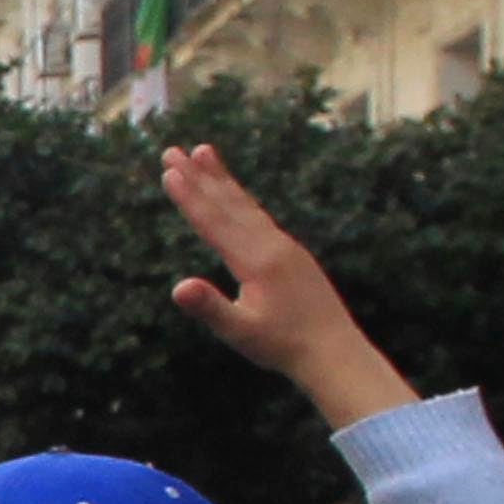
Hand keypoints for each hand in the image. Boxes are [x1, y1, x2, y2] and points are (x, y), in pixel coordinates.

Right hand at [158, 144, 416, 430]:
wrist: (335, 353)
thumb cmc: (283, 347)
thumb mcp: (240, 332)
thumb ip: (210, 307)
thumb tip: (178, 288)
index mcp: (257, 260)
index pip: (214, 221)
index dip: (189, 196)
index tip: (169, 170)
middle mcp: (273, 245)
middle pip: (229, 203)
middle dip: (198, 176)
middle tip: (172, 150)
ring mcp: (286, 247)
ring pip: (247, 205)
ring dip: (221, 179)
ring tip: (203, 152)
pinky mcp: (293, 255)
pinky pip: (260, 217)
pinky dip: (242, 200)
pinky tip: (235, 197)